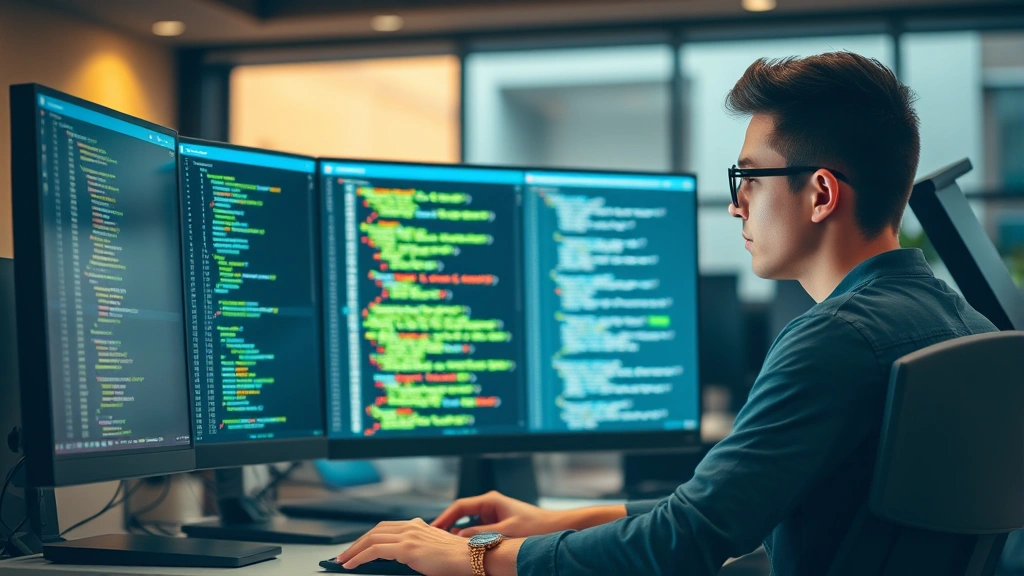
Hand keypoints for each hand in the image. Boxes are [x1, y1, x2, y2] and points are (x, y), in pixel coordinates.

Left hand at [335, 518, 472, 575]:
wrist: (472, 558)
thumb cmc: (458, 560)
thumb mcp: (433, 551)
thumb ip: (417, 551)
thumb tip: (401, 560)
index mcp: (418, 526)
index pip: (385, 528)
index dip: (368, 537)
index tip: (357, 547)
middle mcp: (412, 527)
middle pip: (375, 530)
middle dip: (356, 543)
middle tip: (344, 554)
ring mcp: (409, 536)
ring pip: (371, 538)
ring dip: (353, 550)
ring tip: (343, 560)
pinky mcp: (407, 548)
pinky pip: (374, 550)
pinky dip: (359, 557)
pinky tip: (351, 565)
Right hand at [430, 491, 563, 537]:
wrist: (554, 528)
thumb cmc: (534, 526)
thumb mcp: (506, 532)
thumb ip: (482, 534)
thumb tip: (458, 536)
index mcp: (490, 501)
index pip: (460, 506)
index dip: (444, 517)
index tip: (433, 528)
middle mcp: (489, 505)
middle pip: (461, 514)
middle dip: (447, 525)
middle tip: (433, 539)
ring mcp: (492, 514)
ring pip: (468, 524)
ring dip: (457, 533)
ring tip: (443, 545)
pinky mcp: (496, 524)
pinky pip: (476, 530)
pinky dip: (468, 538)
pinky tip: (461, 548)